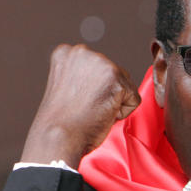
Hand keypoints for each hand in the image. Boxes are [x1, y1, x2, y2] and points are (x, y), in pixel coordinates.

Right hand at [21, 44, 140, 166]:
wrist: (57, 138)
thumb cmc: (61, 121)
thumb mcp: (66, 85)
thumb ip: (83, 75)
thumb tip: (104, 79)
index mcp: (67, 52)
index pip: (98, 69)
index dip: (91, 91)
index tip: (75, 101)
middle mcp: (84, 52)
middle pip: (115, 74)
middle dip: (105, 94)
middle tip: (84, 108)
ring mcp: (102, 64)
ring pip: (126, 86)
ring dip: (114, 102)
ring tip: (91, 111)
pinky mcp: (117, 81)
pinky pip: (133, 100)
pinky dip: (122, 113)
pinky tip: (101, 115)